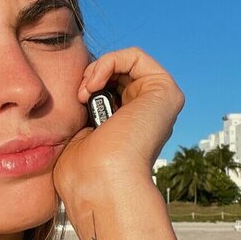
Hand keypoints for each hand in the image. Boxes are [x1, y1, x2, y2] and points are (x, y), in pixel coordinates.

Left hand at [53, 47, 183, 214]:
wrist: (99, 183)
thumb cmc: (83, 171)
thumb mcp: (78, 135)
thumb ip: (84, 114)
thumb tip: (77, 97)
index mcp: (129, 126)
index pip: (108, 87)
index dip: (87, 84)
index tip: (73, 100)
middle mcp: (147, 114)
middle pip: (117, 72)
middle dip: (91, 74)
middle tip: (78, 94)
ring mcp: (158, 104)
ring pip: (126, 62)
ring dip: (97, 67)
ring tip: (84, 90)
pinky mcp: (166, 93)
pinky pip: (136, 56)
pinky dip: (109, 61)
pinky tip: (93, 83)